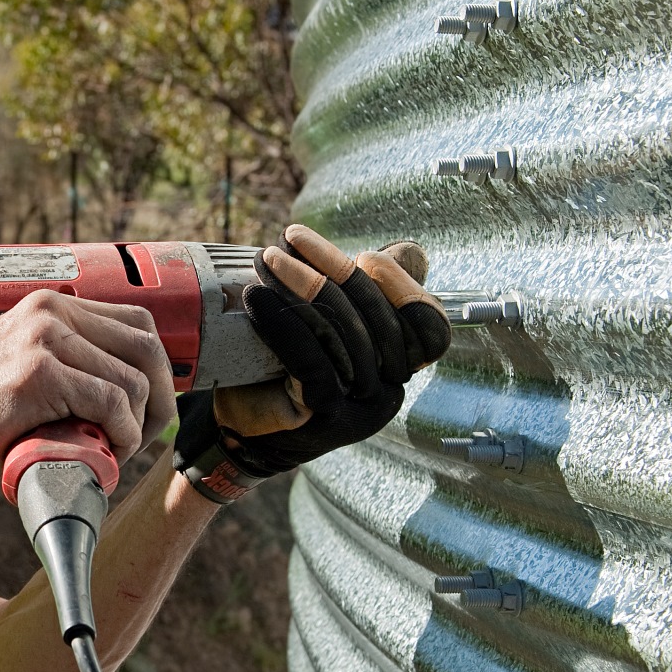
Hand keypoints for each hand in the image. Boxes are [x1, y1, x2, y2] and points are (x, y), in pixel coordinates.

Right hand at [0, 289, 176, 491]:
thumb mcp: (26, 366)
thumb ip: (68, 360)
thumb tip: (131, 383)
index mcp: (51, 305)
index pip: (137, 324)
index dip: (156, 370)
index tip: (151, 408)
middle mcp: (50, 311)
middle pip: (146, 347)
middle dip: (161, 397)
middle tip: (146, 435)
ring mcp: (43, 339)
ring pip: (133, 380)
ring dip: (138, 425)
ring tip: (115, 449)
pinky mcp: (38, 373)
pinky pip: (111, 402)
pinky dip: (123, 434)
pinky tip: (108, 451)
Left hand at [175, 226, 450, 503]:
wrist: (242, 430)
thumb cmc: (285, 367)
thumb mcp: (332, 326)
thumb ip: (367, 294)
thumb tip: (409, 251)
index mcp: (400, 369)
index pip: (429, 329)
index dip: (405, 288)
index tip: (366, 256)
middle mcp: (389, 394)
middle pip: (379, 323)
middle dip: (333, 272)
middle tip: (287, 242)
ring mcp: (359, 411)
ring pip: (342, 337)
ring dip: (300, 288)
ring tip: (266, 260)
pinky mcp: (323, 418)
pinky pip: (309, 362)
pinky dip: (282, 323)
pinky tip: (255, 297)